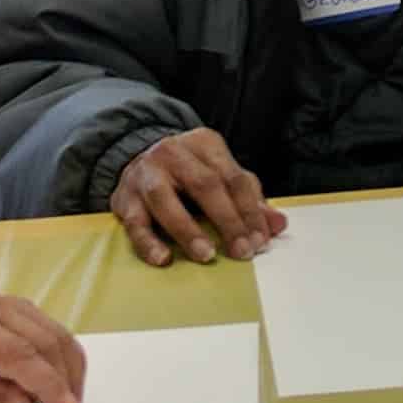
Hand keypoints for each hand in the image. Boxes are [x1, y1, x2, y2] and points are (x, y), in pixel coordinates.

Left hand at [0, 294, 85, 402]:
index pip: (22, 355)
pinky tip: (63, 385)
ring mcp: (14, 303)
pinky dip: (64, 360)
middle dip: (65, 381)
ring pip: (58, 335)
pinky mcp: (24, 308)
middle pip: (47, 342)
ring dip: (71, 371)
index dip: (49, 384)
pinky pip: (54, 332)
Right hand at [110, 127, 288, 266]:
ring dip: (188, 230)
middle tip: (242, 250)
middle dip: (227, 220)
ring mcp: (145, 174)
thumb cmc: (189, 171)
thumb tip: (278, 224)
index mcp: (205, 143)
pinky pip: (135, 222)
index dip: (251, 210)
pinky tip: (164, 258)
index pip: (234, 177)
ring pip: (166, 200)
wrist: (135, 155)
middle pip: (205, 185)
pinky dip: (149, 242)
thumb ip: (249, 199)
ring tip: (207, 255)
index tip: (261, 238)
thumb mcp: (221, 174)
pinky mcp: (124, 198)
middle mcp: (174, 153)